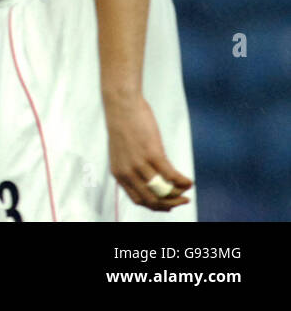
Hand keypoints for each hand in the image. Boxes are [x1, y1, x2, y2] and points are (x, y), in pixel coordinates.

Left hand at [104, 92, 192, 210]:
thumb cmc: (124, 126)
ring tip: (187, 191)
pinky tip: (190, 182)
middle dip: (170, 204)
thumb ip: (131, 167)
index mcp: (119, 173)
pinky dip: (183, 182)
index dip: (155, 206)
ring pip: (163, 190)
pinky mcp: (152, 153)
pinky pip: (171, 176)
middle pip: (152, 200)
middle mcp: (127, 172)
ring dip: (178, 194)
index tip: (168, 206)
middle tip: (183, 200)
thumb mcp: (122, 152)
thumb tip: (150, 180)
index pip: (138, 200)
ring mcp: (139, 163)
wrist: (121, 104)